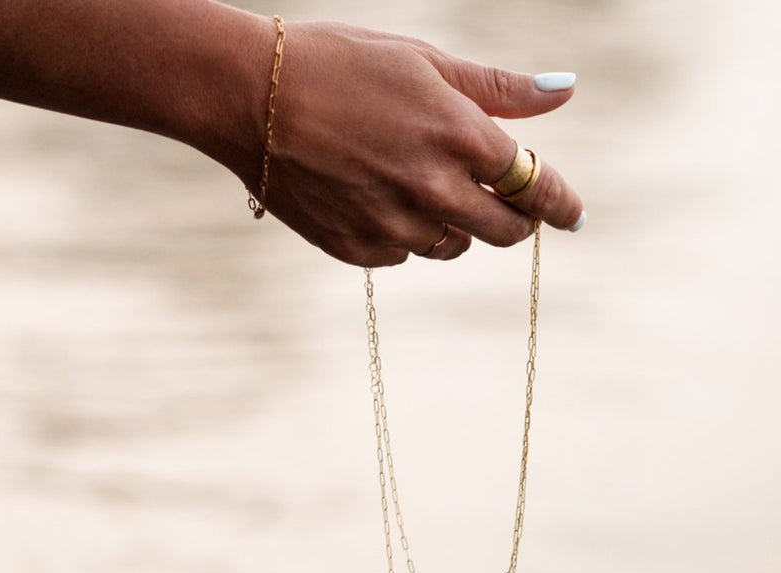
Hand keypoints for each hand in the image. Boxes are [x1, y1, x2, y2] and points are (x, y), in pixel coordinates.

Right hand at [244, 21, 584, 266]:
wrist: (250, 99)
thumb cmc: (340, 67)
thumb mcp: (424, 62)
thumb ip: (499, 89)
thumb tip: (565, 91)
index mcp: (457, 135)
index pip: (534, 184)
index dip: (561, 203)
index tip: (575, 215)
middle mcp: (432, 189)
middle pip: (504, 231)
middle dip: (517, 222)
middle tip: (510, 208)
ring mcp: (392, 226)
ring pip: (452, 246)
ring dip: (456, 225)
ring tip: (425, 188)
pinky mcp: (357, 250)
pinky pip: (403, 255)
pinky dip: (405, 234)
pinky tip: (378, 199)